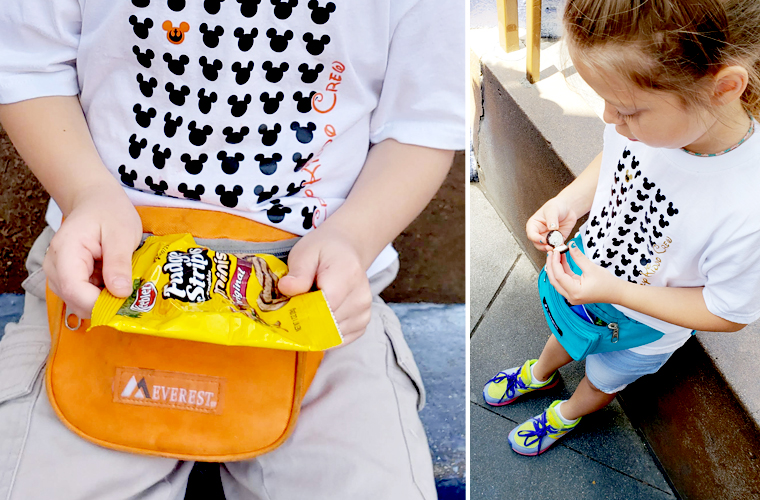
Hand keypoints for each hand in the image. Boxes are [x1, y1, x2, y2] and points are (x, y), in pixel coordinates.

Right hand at [44, 183, 141, 317]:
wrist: (96, 201)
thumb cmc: (109, 212)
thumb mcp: (121, 233)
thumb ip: (119, 263)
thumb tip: (121, 293)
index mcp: (65, 252)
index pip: (74, 289)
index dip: (99, 303)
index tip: (126, 303)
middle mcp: (55, 267)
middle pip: (75, 300)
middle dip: (105, 304)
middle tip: (133, 295)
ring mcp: (59, 275)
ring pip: (80, 303)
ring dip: (105, 301)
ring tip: (126, 284)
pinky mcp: (68, 279)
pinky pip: (84, 297)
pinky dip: (102, 295)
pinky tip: (117, 283)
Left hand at [277, 226, 371, 346]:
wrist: (345, 251)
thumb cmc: (323, 251)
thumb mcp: (305, 252)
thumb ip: (298, 272)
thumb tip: (286, 288)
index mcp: (348, 274)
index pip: (325, 306)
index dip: (303, 311)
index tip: (288, 307)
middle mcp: (361, 296)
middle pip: (327, 323)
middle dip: (306, 321)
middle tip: (295, 307)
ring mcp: (364, 312)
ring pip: (331, 334)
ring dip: (315, 328)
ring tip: (310, 308)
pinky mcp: (362, 323)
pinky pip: (339, 339)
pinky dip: (325, 333)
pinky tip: (320, 317)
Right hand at [526, 197, 578, 251]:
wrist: (568, 208)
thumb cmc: (556, 206)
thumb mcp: (552, 210)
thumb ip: (551, 220)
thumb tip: (551, 228)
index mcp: (534, 225)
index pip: (531, 234)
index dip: (536, 238)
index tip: (543, 240)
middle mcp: (539, 232)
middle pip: (537, 243)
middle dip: (543, 246)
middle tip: (550, 246)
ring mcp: (548, 237)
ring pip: (546, 247)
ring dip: (551, 248)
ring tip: (556, 247)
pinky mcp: (557, 240)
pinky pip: (557, 246)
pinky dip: (559, 248)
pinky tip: (562, 246)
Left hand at [545, 242, 623, 304]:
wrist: (616, 292)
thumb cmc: (607, 283)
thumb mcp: (591, 268)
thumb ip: (578, 257)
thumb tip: (570, 245)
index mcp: (574, 292)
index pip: (559, 276)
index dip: (555, 262)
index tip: (555, 251)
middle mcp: (570, 296)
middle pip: (554, 279)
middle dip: (551, 265)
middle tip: (551, 252)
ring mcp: (571, 295)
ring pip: (557, 280)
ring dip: (555, 267)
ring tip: (555, 254)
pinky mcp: (573, 292)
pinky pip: (563, 280)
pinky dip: (562, 270)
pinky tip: (561, 260)